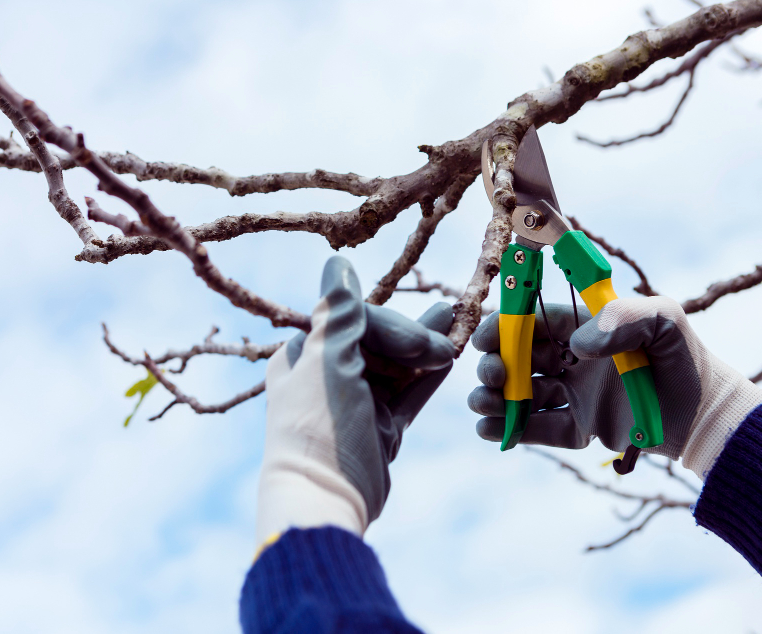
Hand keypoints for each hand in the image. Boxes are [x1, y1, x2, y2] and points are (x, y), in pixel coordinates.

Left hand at [256, 256, 455, 545]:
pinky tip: (452, 360)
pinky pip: (408, 394)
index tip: (418, 340)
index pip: (353, 319)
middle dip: (413, 336)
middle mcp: (327, 374)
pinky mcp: (380, 427)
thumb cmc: (318, 425)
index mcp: (304, 355)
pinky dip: (428, 378)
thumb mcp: (328, 362)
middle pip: (378, 340)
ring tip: (458, 321)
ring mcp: (357, 402)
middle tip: (447, 341)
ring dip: (426, 347)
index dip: (389, 324)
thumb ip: (339, 313)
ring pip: (398, 365)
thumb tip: (338, 263)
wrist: (325, 498)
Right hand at [468, 297, 761, 477]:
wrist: (707, 416)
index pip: (533, 322)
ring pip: (523, 395)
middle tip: (493, 377)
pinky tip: (491, 430)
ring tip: (482, 405)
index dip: (504, 328)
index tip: (485, 339)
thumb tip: (577, 345)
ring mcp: (575, 395)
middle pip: (519, 359)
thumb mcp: (663, 321)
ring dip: (496, 399)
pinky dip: (514, 430)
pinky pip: (541, 429)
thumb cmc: (684, 358)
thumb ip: (622, 317)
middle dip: (496, 366)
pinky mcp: (581, 429)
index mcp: (584, 329)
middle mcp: (574, 360)